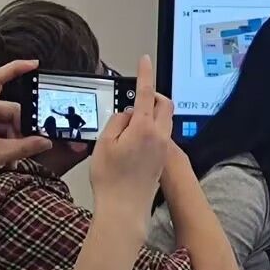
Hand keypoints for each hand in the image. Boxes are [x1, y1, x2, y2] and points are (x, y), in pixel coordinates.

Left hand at [0, 58, 51, 194]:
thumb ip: (25, 147)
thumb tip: (46, 141)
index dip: (16, 68)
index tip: (35, 65)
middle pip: (9, 109)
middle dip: (20, 128)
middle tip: (28, 146)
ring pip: (5, 122)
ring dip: (13, 139)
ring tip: (14, 159)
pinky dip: (5, 142)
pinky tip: (8, 159)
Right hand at [87, 56, 172, 219]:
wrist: (124, 209)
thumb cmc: (110, 179)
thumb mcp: (104, 143)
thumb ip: (117, 121)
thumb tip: (128, 114)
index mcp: (144, 128)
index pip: (146, 93)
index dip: (145, 74)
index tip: (145, 60)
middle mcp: (159, 136)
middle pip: (165, 104)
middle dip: (153, 95)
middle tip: (137, 96)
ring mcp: (163, 148)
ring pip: (165, 120)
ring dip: (153, 113)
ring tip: (131, 121)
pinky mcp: (163, 160)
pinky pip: (162, 135)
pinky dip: (152, 128)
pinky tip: (135, 139)